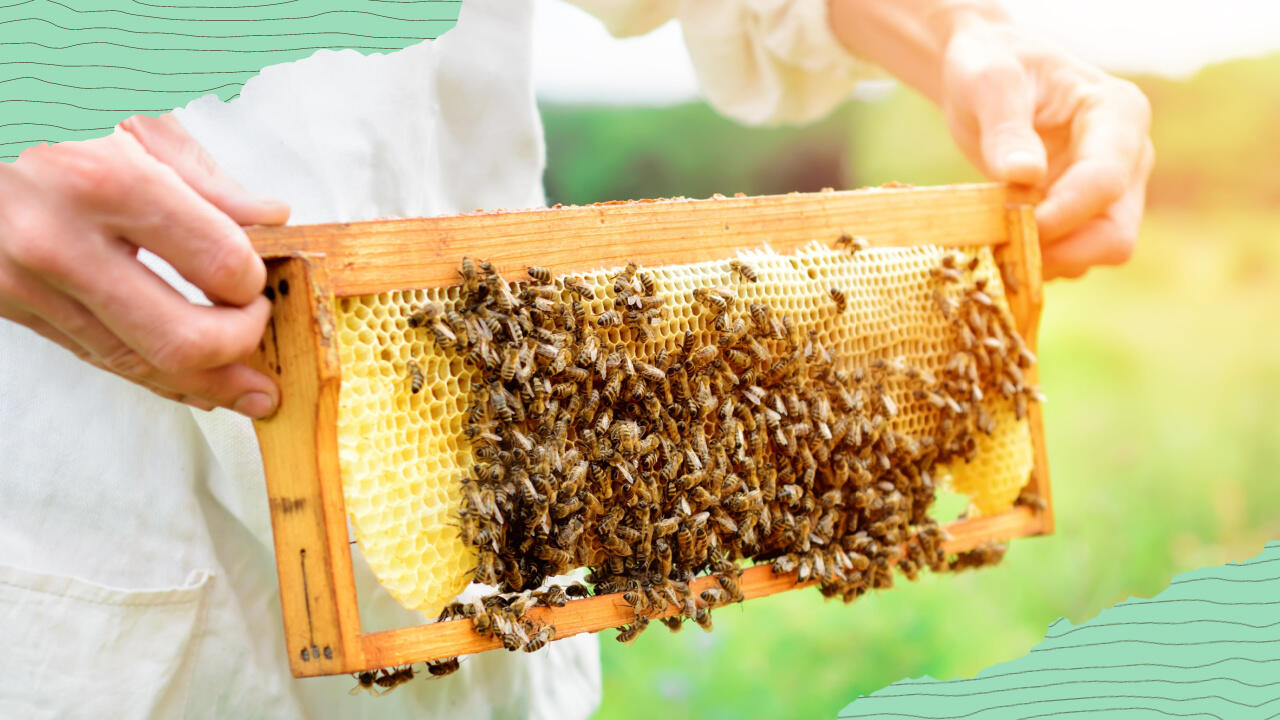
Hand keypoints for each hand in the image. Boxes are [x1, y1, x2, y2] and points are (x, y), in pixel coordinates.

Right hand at [0, 114, 289, 417]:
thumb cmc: (28, 86)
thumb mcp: (122, 99)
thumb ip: (199, 171)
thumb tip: (267, 218)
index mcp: (103, 181)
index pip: (220, 266)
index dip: (256, 280)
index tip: (262, 273)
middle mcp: (58, 242)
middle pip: (182, 341)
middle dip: (240, 348)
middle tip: (262, 328)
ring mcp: (22, 280)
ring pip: (134, 363)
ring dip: (203, 383)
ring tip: (248, 391)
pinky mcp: (2, 299)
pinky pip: (91, 352)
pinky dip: (148, 369)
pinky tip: (187, 378)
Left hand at [938, 17, 1153, 278]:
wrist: (987, 79)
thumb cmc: (993, 65)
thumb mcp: (989, 81)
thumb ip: (1006, 126)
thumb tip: (1024, 176)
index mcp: (1118, 115)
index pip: (1105, 183)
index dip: (1060, 215)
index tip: (1010, 224)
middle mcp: (1127, 160)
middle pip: (1114, 236)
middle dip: (1058, 252)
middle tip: (1000, 248)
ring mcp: (1110, 194)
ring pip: (1092, 255)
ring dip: (1041, 261)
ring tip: (989, 240)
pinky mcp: (1082, 217)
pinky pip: (1068, 258)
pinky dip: (1032, 262)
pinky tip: (995, 242)